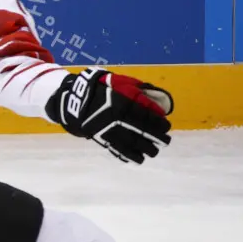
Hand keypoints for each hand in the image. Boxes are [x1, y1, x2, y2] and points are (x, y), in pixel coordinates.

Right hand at [45, 68, 173, 163]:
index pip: (147, 116)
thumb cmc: (102, 89)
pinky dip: (128, 156)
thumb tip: (160, 100)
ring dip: (146, 149)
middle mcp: (117, 118)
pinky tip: (138, 159)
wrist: (75, 99)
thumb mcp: (121, 82)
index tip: (166, 126)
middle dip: (157, 138)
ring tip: (153, 151)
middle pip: (142, 132)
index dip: (160, 123)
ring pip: (131, 144)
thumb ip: (140, 90)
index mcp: (123, 103)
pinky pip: (117, 150)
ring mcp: (109, 130)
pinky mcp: (101, 138)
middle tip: (165, 141)